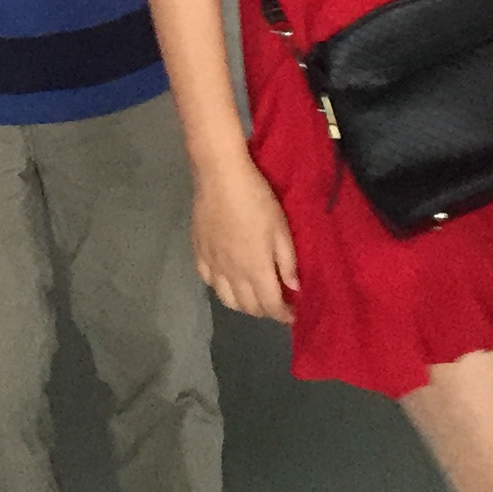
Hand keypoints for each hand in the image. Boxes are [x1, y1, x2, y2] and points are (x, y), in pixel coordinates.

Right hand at [191, 153, 294, 323]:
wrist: (220, 177)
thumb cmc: (257, 200)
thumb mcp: (281, 229)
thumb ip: (287, 261)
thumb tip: (293, 288)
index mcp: (256, 270)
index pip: (270, 305)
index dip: (283, 314)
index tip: (292, 313)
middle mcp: (233, 275)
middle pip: (248, 306)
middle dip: (265, 311)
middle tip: (276, 302)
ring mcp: (213, 264)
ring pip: (226, 299)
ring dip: (242, 305)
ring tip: (253, 296)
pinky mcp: (199, 252)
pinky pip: (207, 280)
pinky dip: (219, 288)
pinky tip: (226, 279)